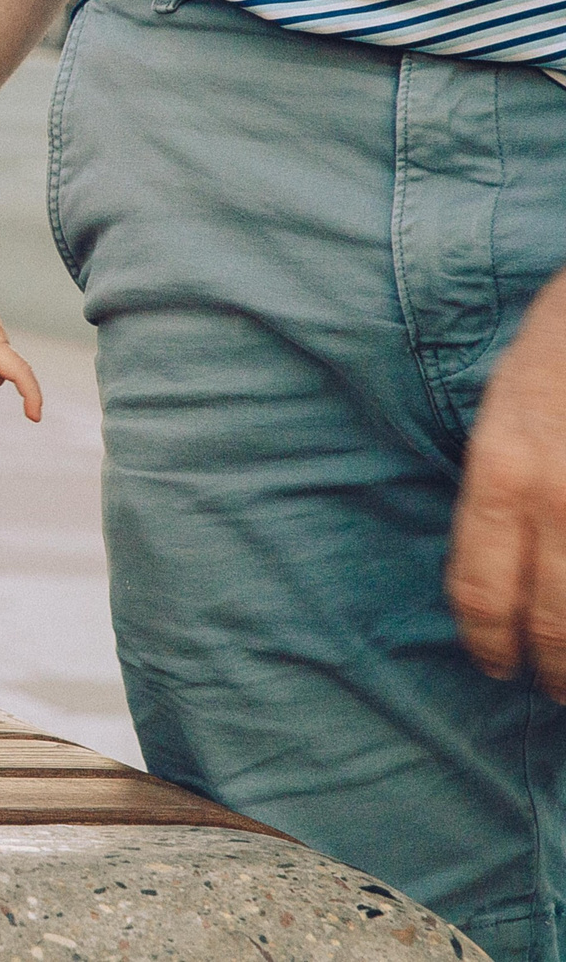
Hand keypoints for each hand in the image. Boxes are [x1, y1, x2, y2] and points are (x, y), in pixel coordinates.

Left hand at [448, 271, 565, 696]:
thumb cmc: (563, 348)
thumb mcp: (504, 408)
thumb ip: (501, 490)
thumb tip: (502, 570)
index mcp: (502, 473)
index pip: (481, 593)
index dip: (489, 645)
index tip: (499, 666)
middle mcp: (557, 499)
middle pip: (551, 625)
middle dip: (554, 672)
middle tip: (557, 690)